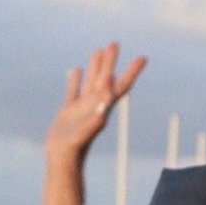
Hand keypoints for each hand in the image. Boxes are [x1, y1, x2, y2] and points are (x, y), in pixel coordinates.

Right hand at [41, 43, 146, 204]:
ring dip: (95, 66)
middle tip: (115, 43)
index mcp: (103, 107)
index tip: (143, 58)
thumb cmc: (75, 149)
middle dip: (111, 62)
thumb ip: (95, 118)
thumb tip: (105, 103)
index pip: (121, 86)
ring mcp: (81, 108)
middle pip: (106, 78)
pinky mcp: (68, 111)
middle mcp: (95, 105)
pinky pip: (73, 91)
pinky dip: (74, 79)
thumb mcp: (87, 132)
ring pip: (90, 81)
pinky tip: (74, 69)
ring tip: (99, 49)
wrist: (62, 161)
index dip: (132, 72)